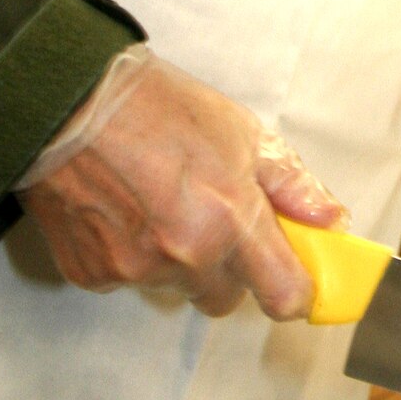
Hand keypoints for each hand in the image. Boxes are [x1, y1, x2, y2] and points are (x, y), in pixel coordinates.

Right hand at [16, 49, 345, 318]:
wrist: (69, 100)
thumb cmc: (156, 107)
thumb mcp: (241, 131)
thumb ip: (291, 184)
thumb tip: (330, 220)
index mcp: (231, 219)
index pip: (283, 295)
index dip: (291, 292)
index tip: (291, 280)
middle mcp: (186, 253)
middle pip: (225, 299)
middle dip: (227, 270)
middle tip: (213, 223)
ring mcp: (135, 268)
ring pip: (175, 287)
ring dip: (176, 261)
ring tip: (158, 204)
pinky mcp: (92, 273)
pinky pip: (128, 281)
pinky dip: (130, 256)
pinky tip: (123, 210)